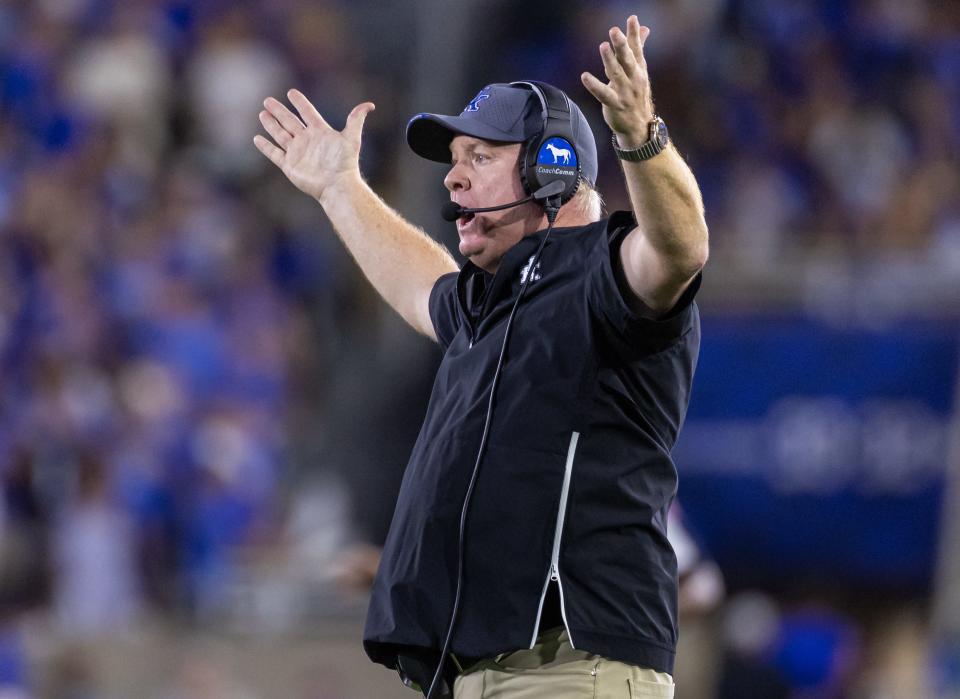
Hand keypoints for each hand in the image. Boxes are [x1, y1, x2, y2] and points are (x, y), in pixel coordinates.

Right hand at [254, 89, 374, 200]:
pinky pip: (274, 153)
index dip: (300, 103)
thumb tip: (370, 105)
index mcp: (320, 132)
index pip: (307, 113)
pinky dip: (266, 147)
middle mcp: (307, 140)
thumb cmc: (345, 163)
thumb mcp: (351, 138)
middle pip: (290, 122)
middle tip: (267, 100)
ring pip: (280, 135)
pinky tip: (257, 138)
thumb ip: (356, 119)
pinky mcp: (289, 165)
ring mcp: (297, 153)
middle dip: (279, 111)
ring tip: (262, 114)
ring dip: (271, 124)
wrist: (337, 185)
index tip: (291, 93)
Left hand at [581, 15, 653, 146]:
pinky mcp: (615, 104)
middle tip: (614, 31)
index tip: (632, 18)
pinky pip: (603, 94)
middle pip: (627, 59)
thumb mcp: (639, 71)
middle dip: (621, 45)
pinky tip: (584, 76)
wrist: (639, 125)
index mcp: (639, 69)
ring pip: (616, 74)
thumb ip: (639, 48)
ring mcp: (625, 92)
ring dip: (609, 60)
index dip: (634, 34)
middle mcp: (634, 79)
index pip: (636, 48)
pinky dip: (594, 85)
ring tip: (603, 46)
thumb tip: (644, 28)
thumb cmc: (636, 94)